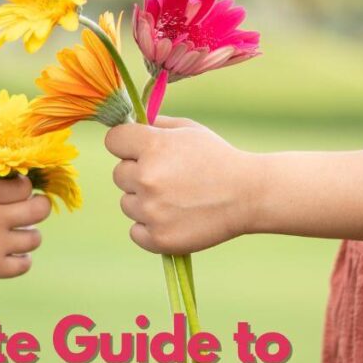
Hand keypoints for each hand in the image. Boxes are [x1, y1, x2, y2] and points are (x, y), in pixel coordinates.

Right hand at [0, 170, 50, 295]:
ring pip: (34, 239)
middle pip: (39, 209)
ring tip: (16, 236)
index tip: (17, 193)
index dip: (24, 188)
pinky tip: (10, 256)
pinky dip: (20, 261)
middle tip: (31, 210)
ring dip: (28, 236)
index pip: (24, 186)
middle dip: (39, 208)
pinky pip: (23, 265)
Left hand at [105, 116, 255, 254]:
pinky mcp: (158, 238)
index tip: (140, 150)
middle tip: (170, 178)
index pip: (113, 140)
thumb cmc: (218, 159)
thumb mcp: (189, 130)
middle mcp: (147, 177)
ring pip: (127, 204)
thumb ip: (155, 124)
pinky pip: (135, 231)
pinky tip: (174, 218)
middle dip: (138, 174)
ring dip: (145, 202)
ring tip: (177, 199)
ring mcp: (151, 210)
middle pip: (119, 174)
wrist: (248, 195)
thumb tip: (127, 125)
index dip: (127, 145)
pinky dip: (150, 228)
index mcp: (153, 146)